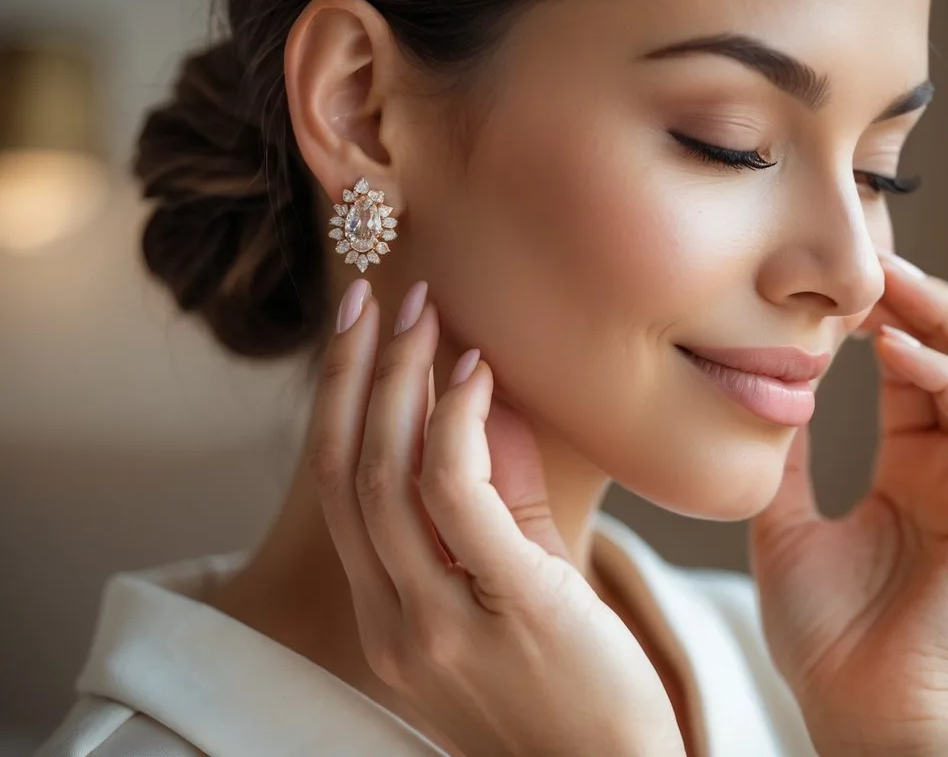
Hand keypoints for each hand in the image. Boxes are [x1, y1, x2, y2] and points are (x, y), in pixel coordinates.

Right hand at [302, 280, 684, 756]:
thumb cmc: (572, 687)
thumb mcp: (518, 589)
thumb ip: (499, 502)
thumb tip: (480, 400)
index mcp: (385, 618)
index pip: (340, 490)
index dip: (342, 401)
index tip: (358, 332)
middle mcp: (392, 622)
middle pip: (345, 470)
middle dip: (355, 371)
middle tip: (376, 295)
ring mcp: (439, 622)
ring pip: (386, 473)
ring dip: (400, 378)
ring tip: (424, 311)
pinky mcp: (507, 608)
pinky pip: (456, 495)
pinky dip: (456, 420)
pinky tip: (475, 369)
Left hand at [749, 253, 947, 755]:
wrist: (855, 710)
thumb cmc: (824, 632)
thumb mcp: (783, 521)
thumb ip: (783, 459)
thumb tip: (762, 392)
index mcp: (912, 461)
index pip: (916, 360)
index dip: (886, 311)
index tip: (837, 275)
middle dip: (925, 298)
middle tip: (874, 258)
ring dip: (946, 319)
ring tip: (890, 288)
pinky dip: (947, 377)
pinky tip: (895, 352)